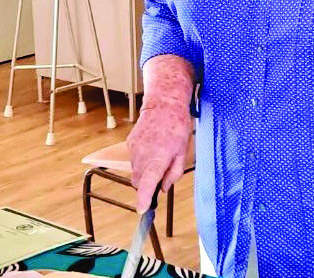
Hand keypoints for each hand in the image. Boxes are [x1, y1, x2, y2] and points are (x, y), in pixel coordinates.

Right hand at [127, 55, 194, 213]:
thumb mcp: (183, 152)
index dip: (143, 200)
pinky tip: (152, 148)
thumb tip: (163, 188)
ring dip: (145, 172)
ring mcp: (134, 149)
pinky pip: (134, 159)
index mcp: (157, 159)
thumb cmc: (177, 126)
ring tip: (159, 157)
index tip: (142, 210)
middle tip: (159, 180)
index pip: (147, 186)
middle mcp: (142, 155)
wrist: (164, 103)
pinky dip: (141, 160)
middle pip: (138, 182)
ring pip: (135, 171)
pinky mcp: (130, 143)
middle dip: (146, 186)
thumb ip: (173, 173)